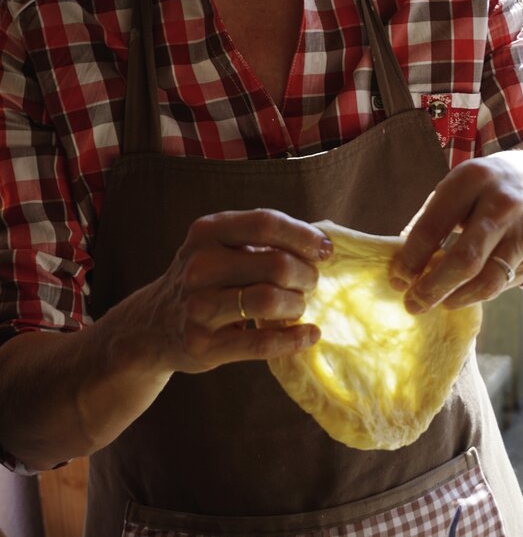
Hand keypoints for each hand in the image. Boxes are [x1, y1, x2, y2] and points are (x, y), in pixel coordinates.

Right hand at [136, 209, 331, 373]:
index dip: (304, 236)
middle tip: (310, 284)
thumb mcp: (219, 247)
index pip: (265, 223)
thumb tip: (321, 244)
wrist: (152, 327)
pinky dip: (294, 339)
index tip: (326, 250)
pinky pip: (262, 343)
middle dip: (307, 276)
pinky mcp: (203, 344)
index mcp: (207, 232)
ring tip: (298, 306)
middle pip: (276, 265)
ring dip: (297, 305)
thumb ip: (261, 241)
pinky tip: (309, 335)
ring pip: (270, 301)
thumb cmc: (206, 280)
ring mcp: (198, 307)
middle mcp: (199, 266)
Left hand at [389, 152, 522, 313]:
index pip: (433, 228)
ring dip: (455, 299)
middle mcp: (502, 203)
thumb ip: (432, 218)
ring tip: (437, 304)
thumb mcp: (461, 186)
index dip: (411, 259)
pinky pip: (502, 283)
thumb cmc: (491, 188)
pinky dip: (477, 294)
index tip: (398, 278)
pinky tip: (461, 295)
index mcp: (472, 179)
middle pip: (463, 260)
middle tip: (412, 303)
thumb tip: (403, 262)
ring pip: (486, 280)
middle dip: (432, 288)